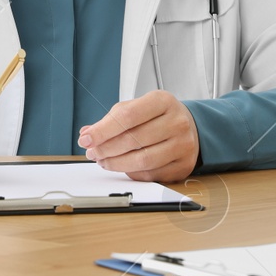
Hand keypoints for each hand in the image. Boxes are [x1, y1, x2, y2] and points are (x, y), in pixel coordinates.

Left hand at [77, 90, 199, 182]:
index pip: (127, 116)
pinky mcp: (183, 165)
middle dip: (106, 149)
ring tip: (103, 161)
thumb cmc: (158, 117)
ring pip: (142, 160)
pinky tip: (123, 166)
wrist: (189, 127)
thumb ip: (112, 120)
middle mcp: (177, 122)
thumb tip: (87, 134)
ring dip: (116, 163)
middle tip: (92, 152)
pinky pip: (151, 174)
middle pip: (133, 139)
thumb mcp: (137, 108)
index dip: (102, 130)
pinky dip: (131, 172)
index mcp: (163, 101)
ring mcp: (183, 145)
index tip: (86, 139)